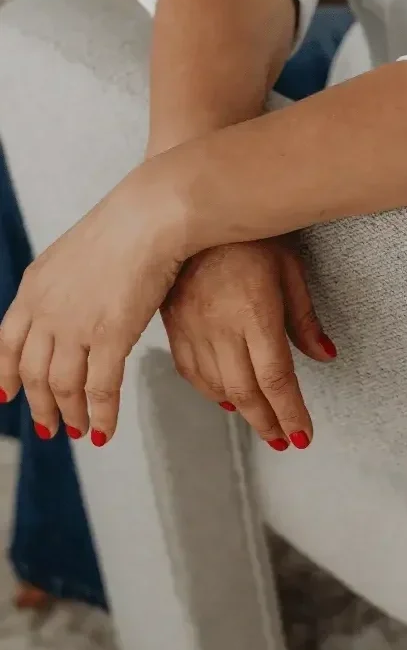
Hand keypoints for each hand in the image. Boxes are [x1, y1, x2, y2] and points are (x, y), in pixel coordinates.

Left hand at [0, 169, 183, 445]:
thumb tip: (71, 307)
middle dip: (39, 406)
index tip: (6, 395)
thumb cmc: (125, 228)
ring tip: (78, 432)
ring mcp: (76, 326)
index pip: (5, 344)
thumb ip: (63, 286)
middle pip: (32, 373)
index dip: (4, 375)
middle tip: (48, 427)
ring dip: (68, 416)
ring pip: (63, 387)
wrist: (149, 217)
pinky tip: (105, 431)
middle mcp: (46, 311)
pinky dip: (101, 415)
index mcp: (33, 288)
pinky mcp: (111, 336)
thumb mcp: (74, 255)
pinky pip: (100, 389)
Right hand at [161, 239, 335, 450]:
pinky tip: (225, 398)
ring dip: (241, 411)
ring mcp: (192, 326)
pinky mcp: (172, 322)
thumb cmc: (253, 235)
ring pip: (216, 386)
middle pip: (245, 392)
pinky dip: (209, 390)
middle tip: (284, 440)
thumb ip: (305, 318)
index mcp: (255, 313)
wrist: (197, 208)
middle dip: (267, 422)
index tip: (303, 435)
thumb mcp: (290, 269)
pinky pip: (189, 370)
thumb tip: (325, 356)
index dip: (290, 413)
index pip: (276, 379)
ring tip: (262, 422)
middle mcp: (220, 326)